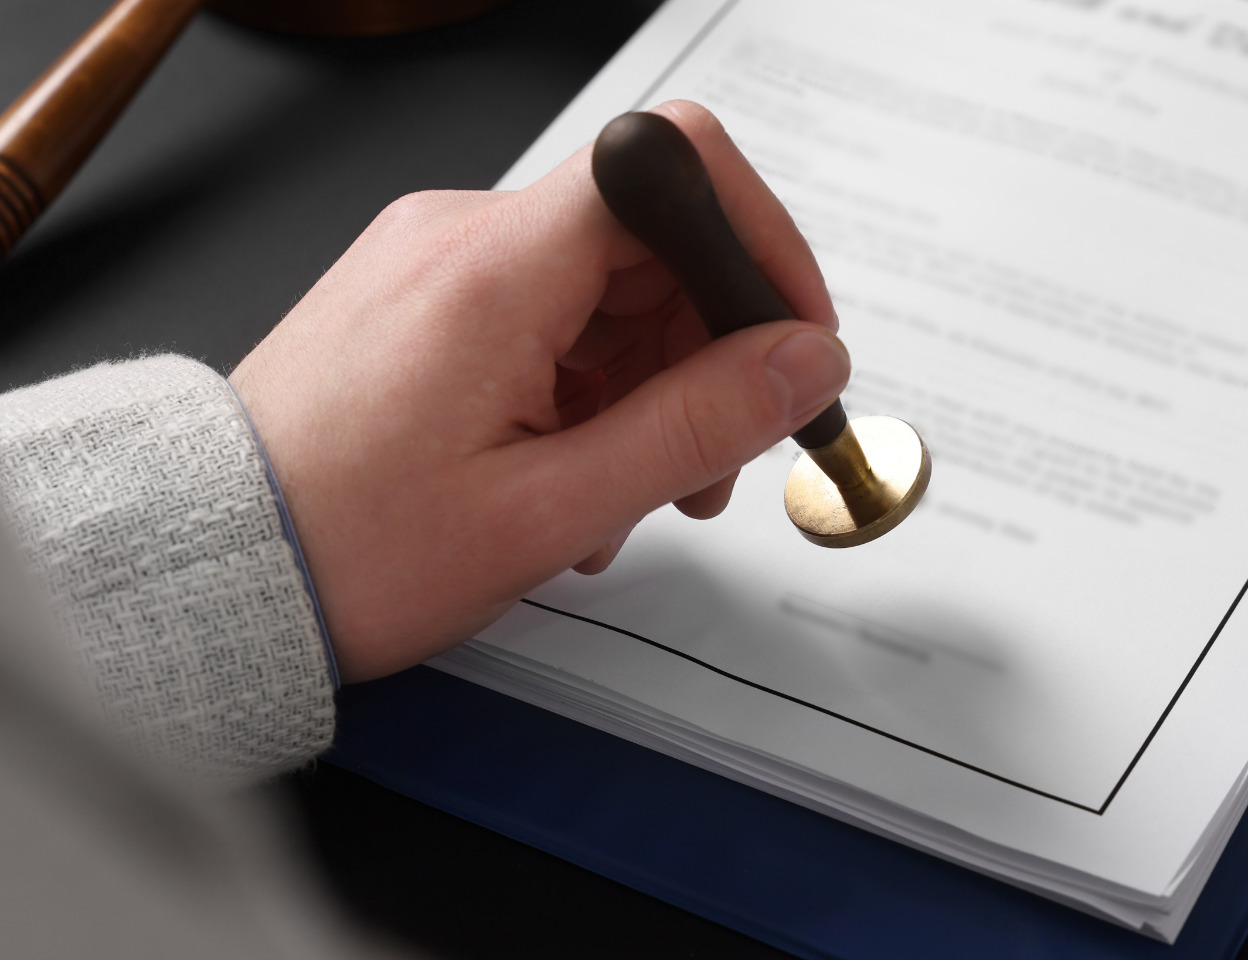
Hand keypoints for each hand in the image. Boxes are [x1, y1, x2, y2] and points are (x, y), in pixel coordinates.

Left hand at [229, 100, 848, 682]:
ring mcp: (438, 263)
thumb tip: (804, 365)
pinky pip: (547, 316)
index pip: (674, 167)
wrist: (216, 565)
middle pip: (650, 241)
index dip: (758, 243)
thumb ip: (694, 427)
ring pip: (605, 288)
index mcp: (493, 270)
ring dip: (648, 385)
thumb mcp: (548, 510)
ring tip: (626, 493)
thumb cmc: (347, 550)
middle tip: (710, 462)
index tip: (790, 335)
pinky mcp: (425, 299)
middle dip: (708, 349)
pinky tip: (573, 471)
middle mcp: (461, 236)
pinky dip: (588, 386)